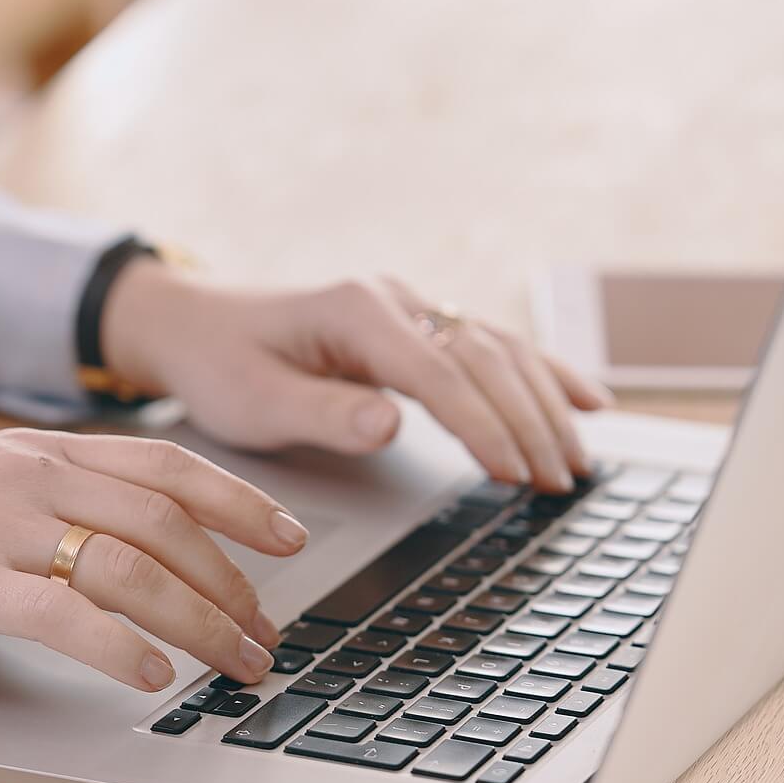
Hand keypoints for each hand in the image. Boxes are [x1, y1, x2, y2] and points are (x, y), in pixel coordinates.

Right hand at [0, 430, 307, 689]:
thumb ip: (51, 510)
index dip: (240, 501)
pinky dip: (122, 647)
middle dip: (235, 584)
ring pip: (132, 568)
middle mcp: (24, 475)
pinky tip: (156, 677)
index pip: (166, 465)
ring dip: (201, 623)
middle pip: (166, 522)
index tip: (292, 539)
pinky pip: (65, 615)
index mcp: (35, 452)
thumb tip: (138, 554)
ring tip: (237, 666)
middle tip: (269, 636)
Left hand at [101, 260, 611, 491]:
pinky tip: (587, 402)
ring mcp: (412, 309)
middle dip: (529, 422)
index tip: (514, 473)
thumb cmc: (221, 365)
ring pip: (501, 350)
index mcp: (354, 311)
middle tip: (558, 482)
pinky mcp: (418, 326)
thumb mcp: (255, 403)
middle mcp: (394, 300)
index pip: (438, 373)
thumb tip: (391, 424)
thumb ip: (324, 414)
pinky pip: (495, 347)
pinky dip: (544, 374)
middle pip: (485, 358)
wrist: (196, 325)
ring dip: (545, 405)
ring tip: (577, 463)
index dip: (482, 425)